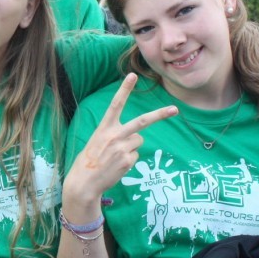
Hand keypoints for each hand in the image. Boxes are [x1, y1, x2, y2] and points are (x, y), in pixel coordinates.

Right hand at [63, 74, 177, 204]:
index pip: (116, 104)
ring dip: (131, 147)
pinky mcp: (128, 160)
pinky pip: (136, 155)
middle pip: (142, 121)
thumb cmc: (89, 161)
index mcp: (104, 128)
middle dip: (160, 114)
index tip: (132, 75)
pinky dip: (129, 160)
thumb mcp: (96, 141)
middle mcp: (115, 135)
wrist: (84, 182)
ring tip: (116, 156)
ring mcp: (123, 148)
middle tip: (175, 109)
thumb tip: (136, 137)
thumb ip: (114, 135)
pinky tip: (117, 165)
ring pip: (139, 141)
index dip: (124, 89)